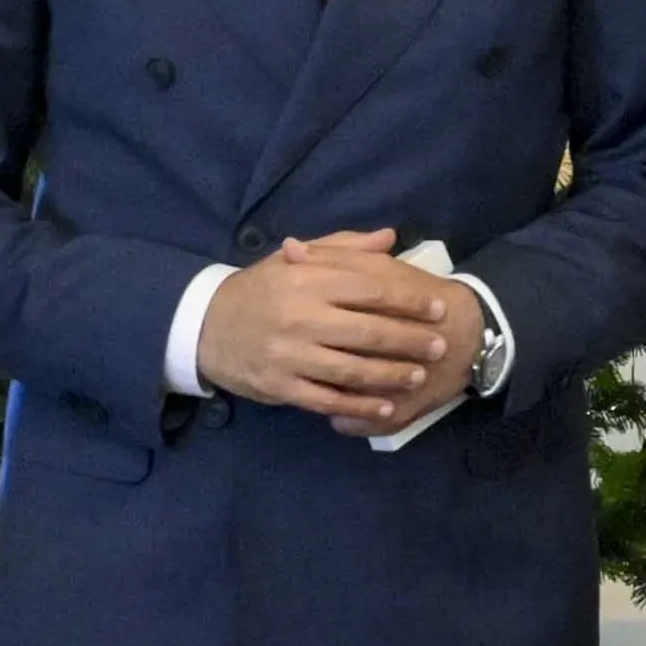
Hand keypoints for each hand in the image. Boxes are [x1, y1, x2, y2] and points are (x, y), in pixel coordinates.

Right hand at [202, 229, 466, 425]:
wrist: (204, 326)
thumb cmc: (259, 290)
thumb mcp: (293, 260)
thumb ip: (343, 248)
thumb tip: (389, 237)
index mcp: (307, 280)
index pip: (371, 289)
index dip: (410, 300)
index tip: (439, 307)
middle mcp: (300, 317)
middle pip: (369, 332)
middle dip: (411, 340)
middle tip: (441, 346)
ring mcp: (289, 354)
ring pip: (352, 370)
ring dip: (392, 376)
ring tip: (419, 376)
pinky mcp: (280, 386)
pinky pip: (327, 400)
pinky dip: (360, 407)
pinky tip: (385, 408)